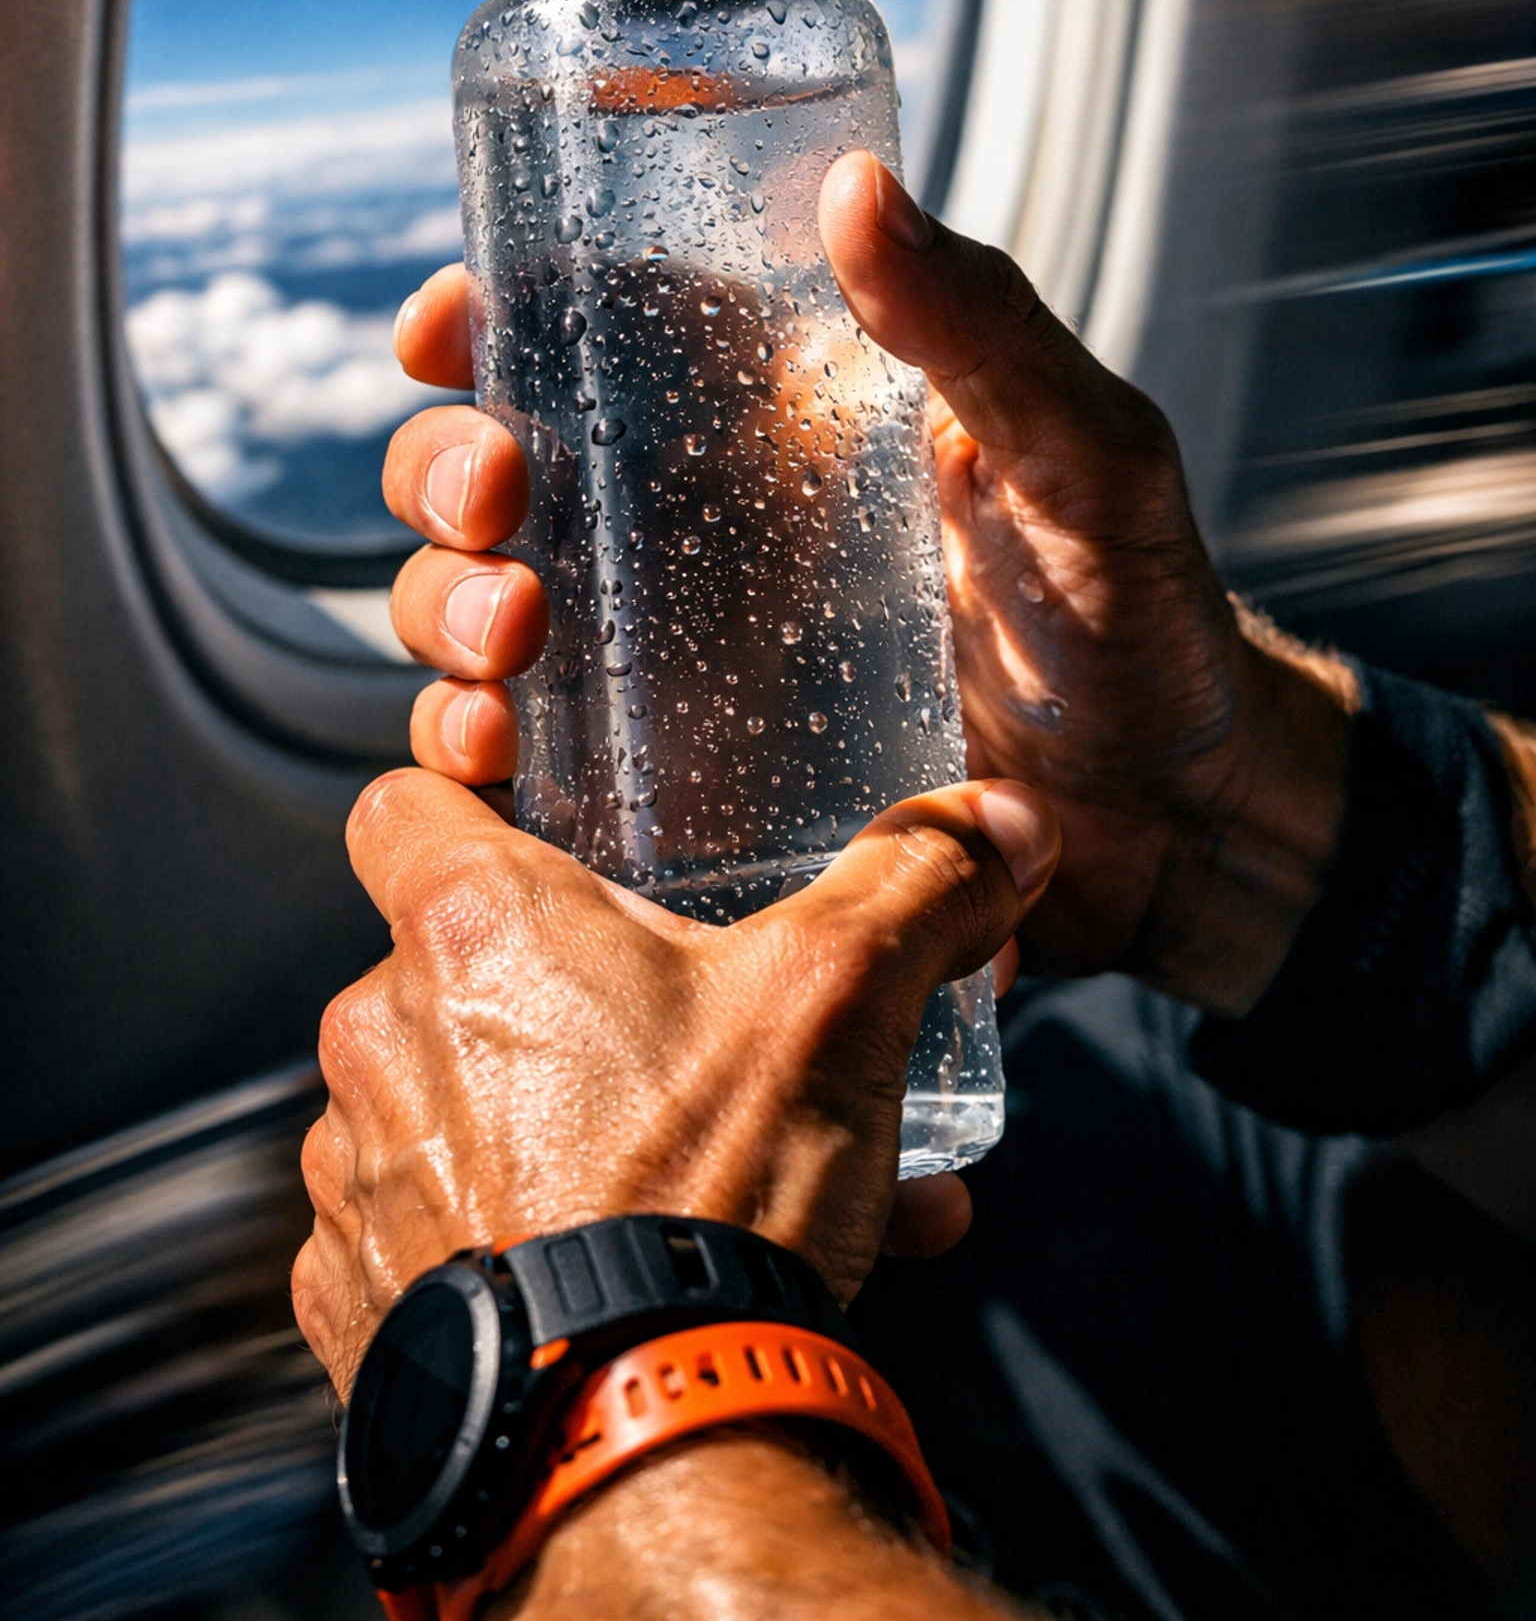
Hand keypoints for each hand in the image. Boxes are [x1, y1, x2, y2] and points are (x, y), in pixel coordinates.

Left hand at [292, 767, 1055, 1400]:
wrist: (623, 1450)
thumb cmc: (703, 1197)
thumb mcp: (842, 1003)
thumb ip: (920, 885)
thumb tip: (1003, 819)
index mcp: (466, 927)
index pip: (405, 798)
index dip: (467, 795)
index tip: (536, 827)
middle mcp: (379, 1038)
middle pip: (461, 965)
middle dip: (578, 995)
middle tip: (693, 1041)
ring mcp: (359, 1179)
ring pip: (468, 1109)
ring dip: (572, 1126)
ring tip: (719, 1181)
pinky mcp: (360, 1303)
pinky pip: (445, 1238)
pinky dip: (530, 1239)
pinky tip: (650, 1269)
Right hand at [387, 148, 1351, 1017]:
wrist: (1178, 824)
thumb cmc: (1143, 618)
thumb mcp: (1083, 454)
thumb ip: (984, 326)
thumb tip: (857, 187)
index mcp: (779, 432)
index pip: (595, 340)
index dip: (493, 321)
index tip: (448, 328)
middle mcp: (704, 537)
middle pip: (502, 474)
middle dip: (445, 469)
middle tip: (494, 495)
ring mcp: (680, 667)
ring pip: (487, 610)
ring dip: (445, 605)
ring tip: (514, 633)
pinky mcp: (680, 785)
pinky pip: (534, 759)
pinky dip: (476, 748)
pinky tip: (497, 750)